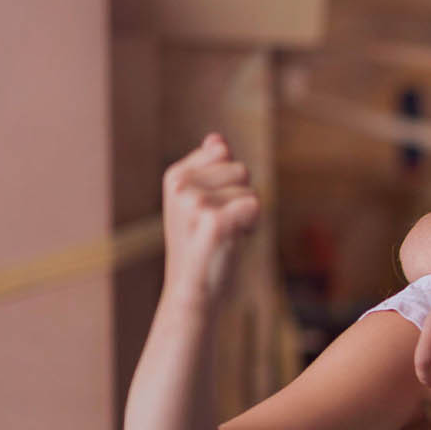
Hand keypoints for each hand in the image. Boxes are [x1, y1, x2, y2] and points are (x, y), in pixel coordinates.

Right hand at [161, 134, 258, 305]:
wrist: (193, 291)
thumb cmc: (201, 246)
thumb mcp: (200, 201)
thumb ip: (210, 168)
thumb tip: (216, 137)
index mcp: (175, 175)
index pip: (224, 153)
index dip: (229, 183)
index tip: (212, 208)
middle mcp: (181, 186)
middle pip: (241, 170)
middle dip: (240, 198)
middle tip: (220, 227)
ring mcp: (194, 204)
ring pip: (251, 191)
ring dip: (247, 215)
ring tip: (223, 236)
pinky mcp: (214, 222)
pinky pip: (255, 206)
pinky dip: (252, 227)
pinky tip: (232, 243)